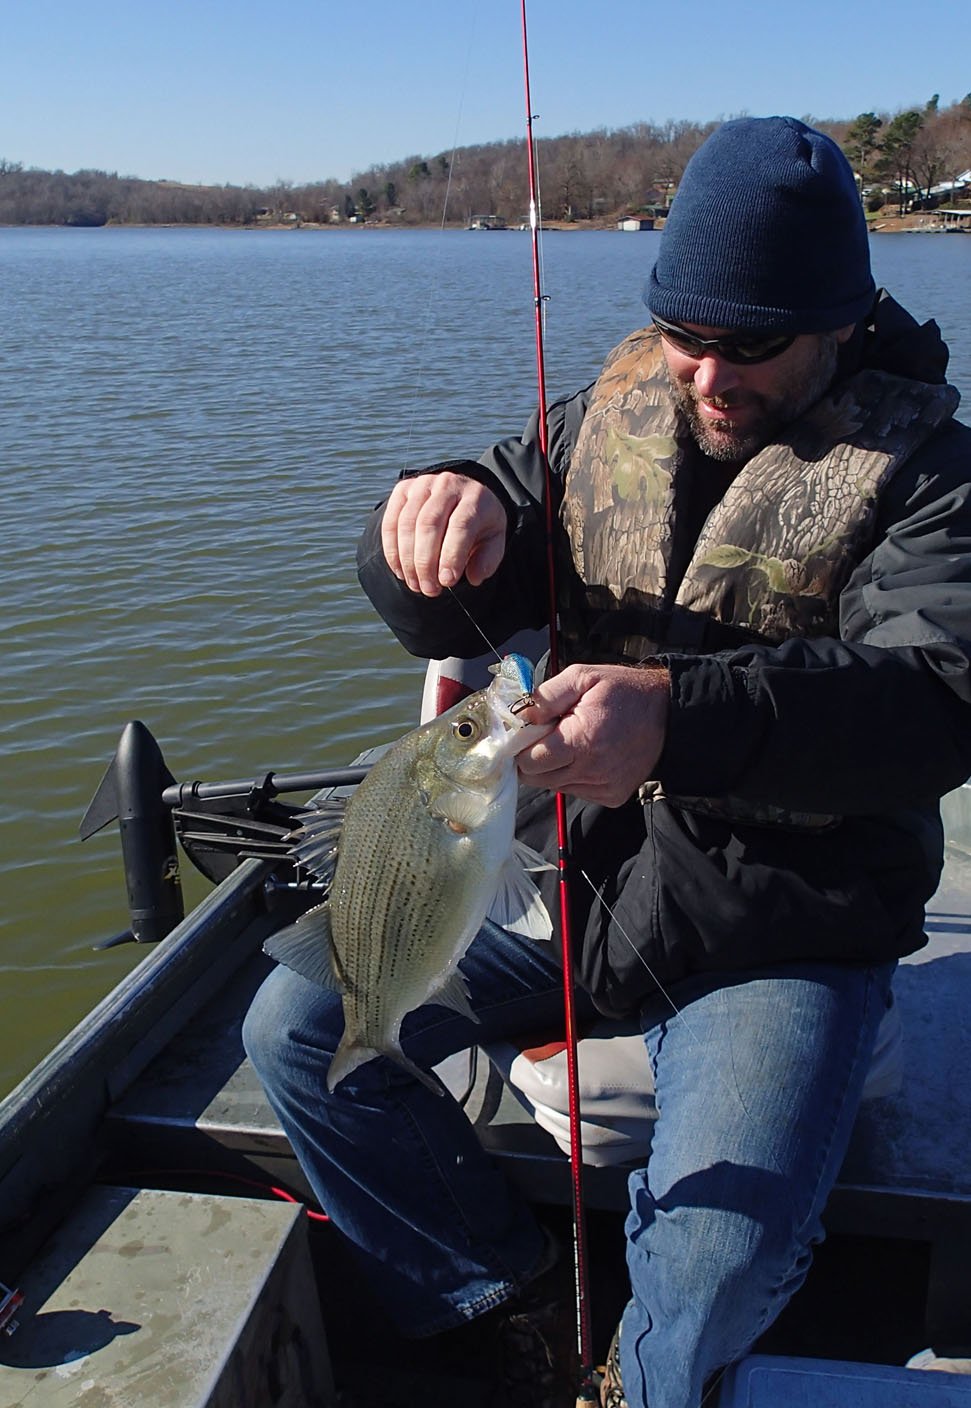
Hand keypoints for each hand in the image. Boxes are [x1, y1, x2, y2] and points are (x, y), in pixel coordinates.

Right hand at [380, 472, 506, 596]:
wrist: (463, 496)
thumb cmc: (479, 524)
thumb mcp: (494, 540)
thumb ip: (488, 559)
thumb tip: (474, 577)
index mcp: (475, 497)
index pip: (460, 525)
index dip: (451, 556)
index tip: (446, 582)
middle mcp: (448, 485)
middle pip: (429, 524)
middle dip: (426, 562)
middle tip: (429, 590)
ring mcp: (422, 484)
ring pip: (407, 524)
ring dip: (408, 560)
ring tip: (416, 584)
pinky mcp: (403, 489)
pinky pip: (391, 522)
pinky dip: (392, 550)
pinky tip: (401, 571)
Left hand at [517, 663, 669, 806]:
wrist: (667, 713)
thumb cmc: (623, 691)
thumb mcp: (583, 677)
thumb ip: (547, 696)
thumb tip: (520, 716)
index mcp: (581, 740)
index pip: (530, 763)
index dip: (521, 748)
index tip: (527, 735)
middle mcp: (592, 770)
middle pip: (538, 779)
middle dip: (534, 759)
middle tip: (548, 736)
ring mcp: (603, 787)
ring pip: (556, 786)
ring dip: (555, 767)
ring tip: (572, 742)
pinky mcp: (613, 796)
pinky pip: (577, 791)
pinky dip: (575, 776)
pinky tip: (588, 755)